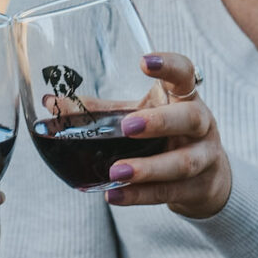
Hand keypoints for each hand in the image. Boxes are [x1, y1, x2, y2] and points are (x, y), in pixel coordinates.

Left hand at [104, 51, 231, 219]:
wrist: (206, 180)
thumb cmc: (167, 138)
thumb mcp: (140, 117)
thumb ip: (101, 113)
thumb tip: (51, 102)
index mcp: (185, 98)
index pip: (185, 74)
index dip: (169, 65)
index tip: (144, 62)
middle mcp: (201, 125)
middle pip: (190, 118)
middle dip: (160, 122)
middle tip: (128, 127)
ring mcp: (204, 158)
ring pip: (181, 163)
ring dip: (148, 169)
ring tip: (116, 172)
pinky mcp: (197, 188)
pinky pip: (169, 193)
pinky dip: (141, 195)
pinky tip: (115, 195)